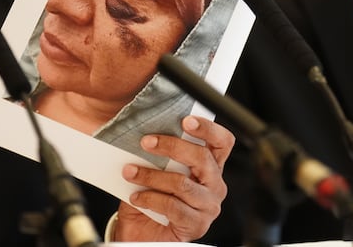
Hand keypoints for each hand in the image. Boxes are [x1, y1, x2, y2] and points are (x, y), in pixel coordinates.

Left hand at [113, 115, 234, 241]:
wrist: (144, 232)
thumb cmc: (152, 196)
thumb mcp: (157, 169)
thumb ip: (160, 153)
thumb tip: (147, 134)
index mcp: (210, 166)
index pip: (222, 142)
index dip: (208, 129)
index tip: (185, 120)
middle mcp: (214, 185)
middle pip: (202, 158)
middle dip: (171, 146)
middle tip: (146, 142)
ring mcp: (208, 206)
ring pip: (182, 183)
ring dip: (151, 175)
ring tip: (130, 172)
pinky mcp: (196, 225)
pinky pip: (173, 206)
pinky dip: (150, 199)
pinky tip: (136, 197)